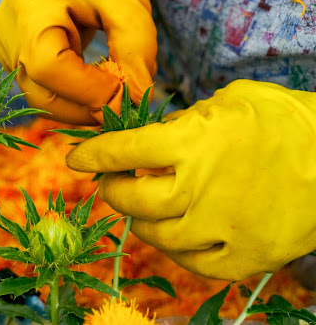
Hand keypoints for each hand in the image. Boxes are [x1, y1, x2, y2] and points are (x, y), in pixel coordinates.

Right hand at [0, 0, 156, 124]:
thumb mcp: (124, 1)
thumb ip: (136, 48)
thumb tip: (138, 98)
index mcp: (30, 11)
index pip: (50, 68)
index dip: (89, 91)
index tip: (126, 95)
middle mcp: (9, 36)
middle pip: (41, 94)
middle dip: (86, 109)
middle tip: (124, 105)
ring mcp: (9, 50)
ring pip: (40, 98)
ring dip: (79, 106)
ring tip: (111, 95)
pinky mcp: (16, 59)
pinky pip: (41, 89)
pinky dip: (71, 96)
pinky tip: (95, 85)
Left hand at [66, 79, 315, 279]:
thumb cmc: (286, 120)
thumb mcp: (229, 102)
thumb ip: (186, 123)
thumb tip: (155, 140)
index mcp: (192, 142)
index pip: (123, 150)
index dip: (94, 154)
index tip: (77, 158)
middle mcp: (198, 188)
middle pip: (130, 201)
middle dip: (111, 191)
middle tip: (112, 184)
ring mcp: (219, 227)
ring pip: (155, 235)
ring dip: (140, 221)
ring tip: (142, 209)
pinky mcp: (244, 256)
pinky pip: (192, 263)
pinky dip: (176, 250)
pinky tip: (177, 236)